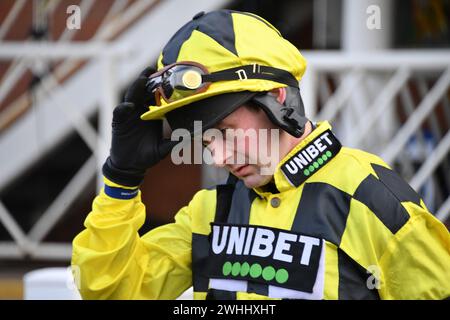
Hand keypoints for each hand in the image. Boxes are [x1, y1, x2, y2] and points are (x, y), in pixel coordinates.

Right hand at [102, 67, 174, 185]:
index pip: (156, 96)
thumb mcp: (163, 148)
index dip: (161, 86)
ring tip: (143, 80)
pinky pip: (120, 112)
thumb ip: (175, 141)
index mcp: (151, 114)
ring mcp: (129, 115)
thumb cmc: (146, 156)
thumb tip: (192, 137)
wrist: (130, 166)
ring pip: (131, 97)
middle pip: (143, 91)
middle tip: (154, 69)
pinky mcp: (118, 122)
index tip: (170, 77)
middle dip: (148, 80)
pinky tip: (129, 106)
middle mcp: (139, 111)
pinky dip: (124, 108)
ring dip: (136, 88)